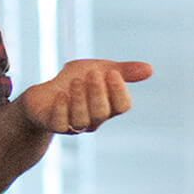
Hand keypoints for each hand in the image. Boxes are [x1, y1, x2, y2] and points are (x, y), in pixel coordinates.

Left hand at [19, 59, 152, 136]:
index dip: (119, 90)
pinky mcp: (53, 124)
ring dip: (80, 99)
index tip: (112, 72)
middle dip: (98, 92)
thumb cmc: (75, 81)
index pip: (122, 105)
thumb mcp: (98, 70)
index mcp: (108, 106)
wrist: (43, 94)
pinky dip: (62, 109)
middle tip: (92, 73)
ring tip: (76, 81)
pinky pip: (60, 124)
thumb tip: (150, 69)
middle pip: (102, 112)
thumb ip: (122, 70)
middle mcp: (94, 119)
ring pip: (82, 120)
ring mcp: (73, 124)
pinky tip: (61, 95)